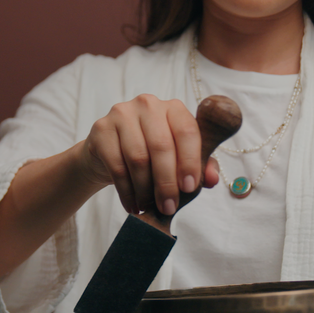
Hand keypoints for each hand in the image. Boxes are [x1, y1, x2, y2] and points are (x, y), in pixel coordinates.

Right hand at [79, 94, 218, 214]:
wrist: (107, 154)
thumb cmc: (150, 155)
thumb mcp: (178, 158)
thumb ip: (199, 166)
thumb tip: (212, 180)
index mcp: (173, 108)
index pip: (187, 131)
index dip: (190, 161)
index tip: (190, 188)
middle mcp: (148, 105)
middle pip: (161, 146)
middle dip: (167, 182)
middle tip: (169, 207)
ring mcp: (122, 114)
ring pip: (138, 158)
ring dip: (145, 190)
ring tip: (148, 207)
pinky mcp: (101, 129)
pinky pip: (117, 166)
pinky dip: (127, 191)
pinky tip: (132, 205)